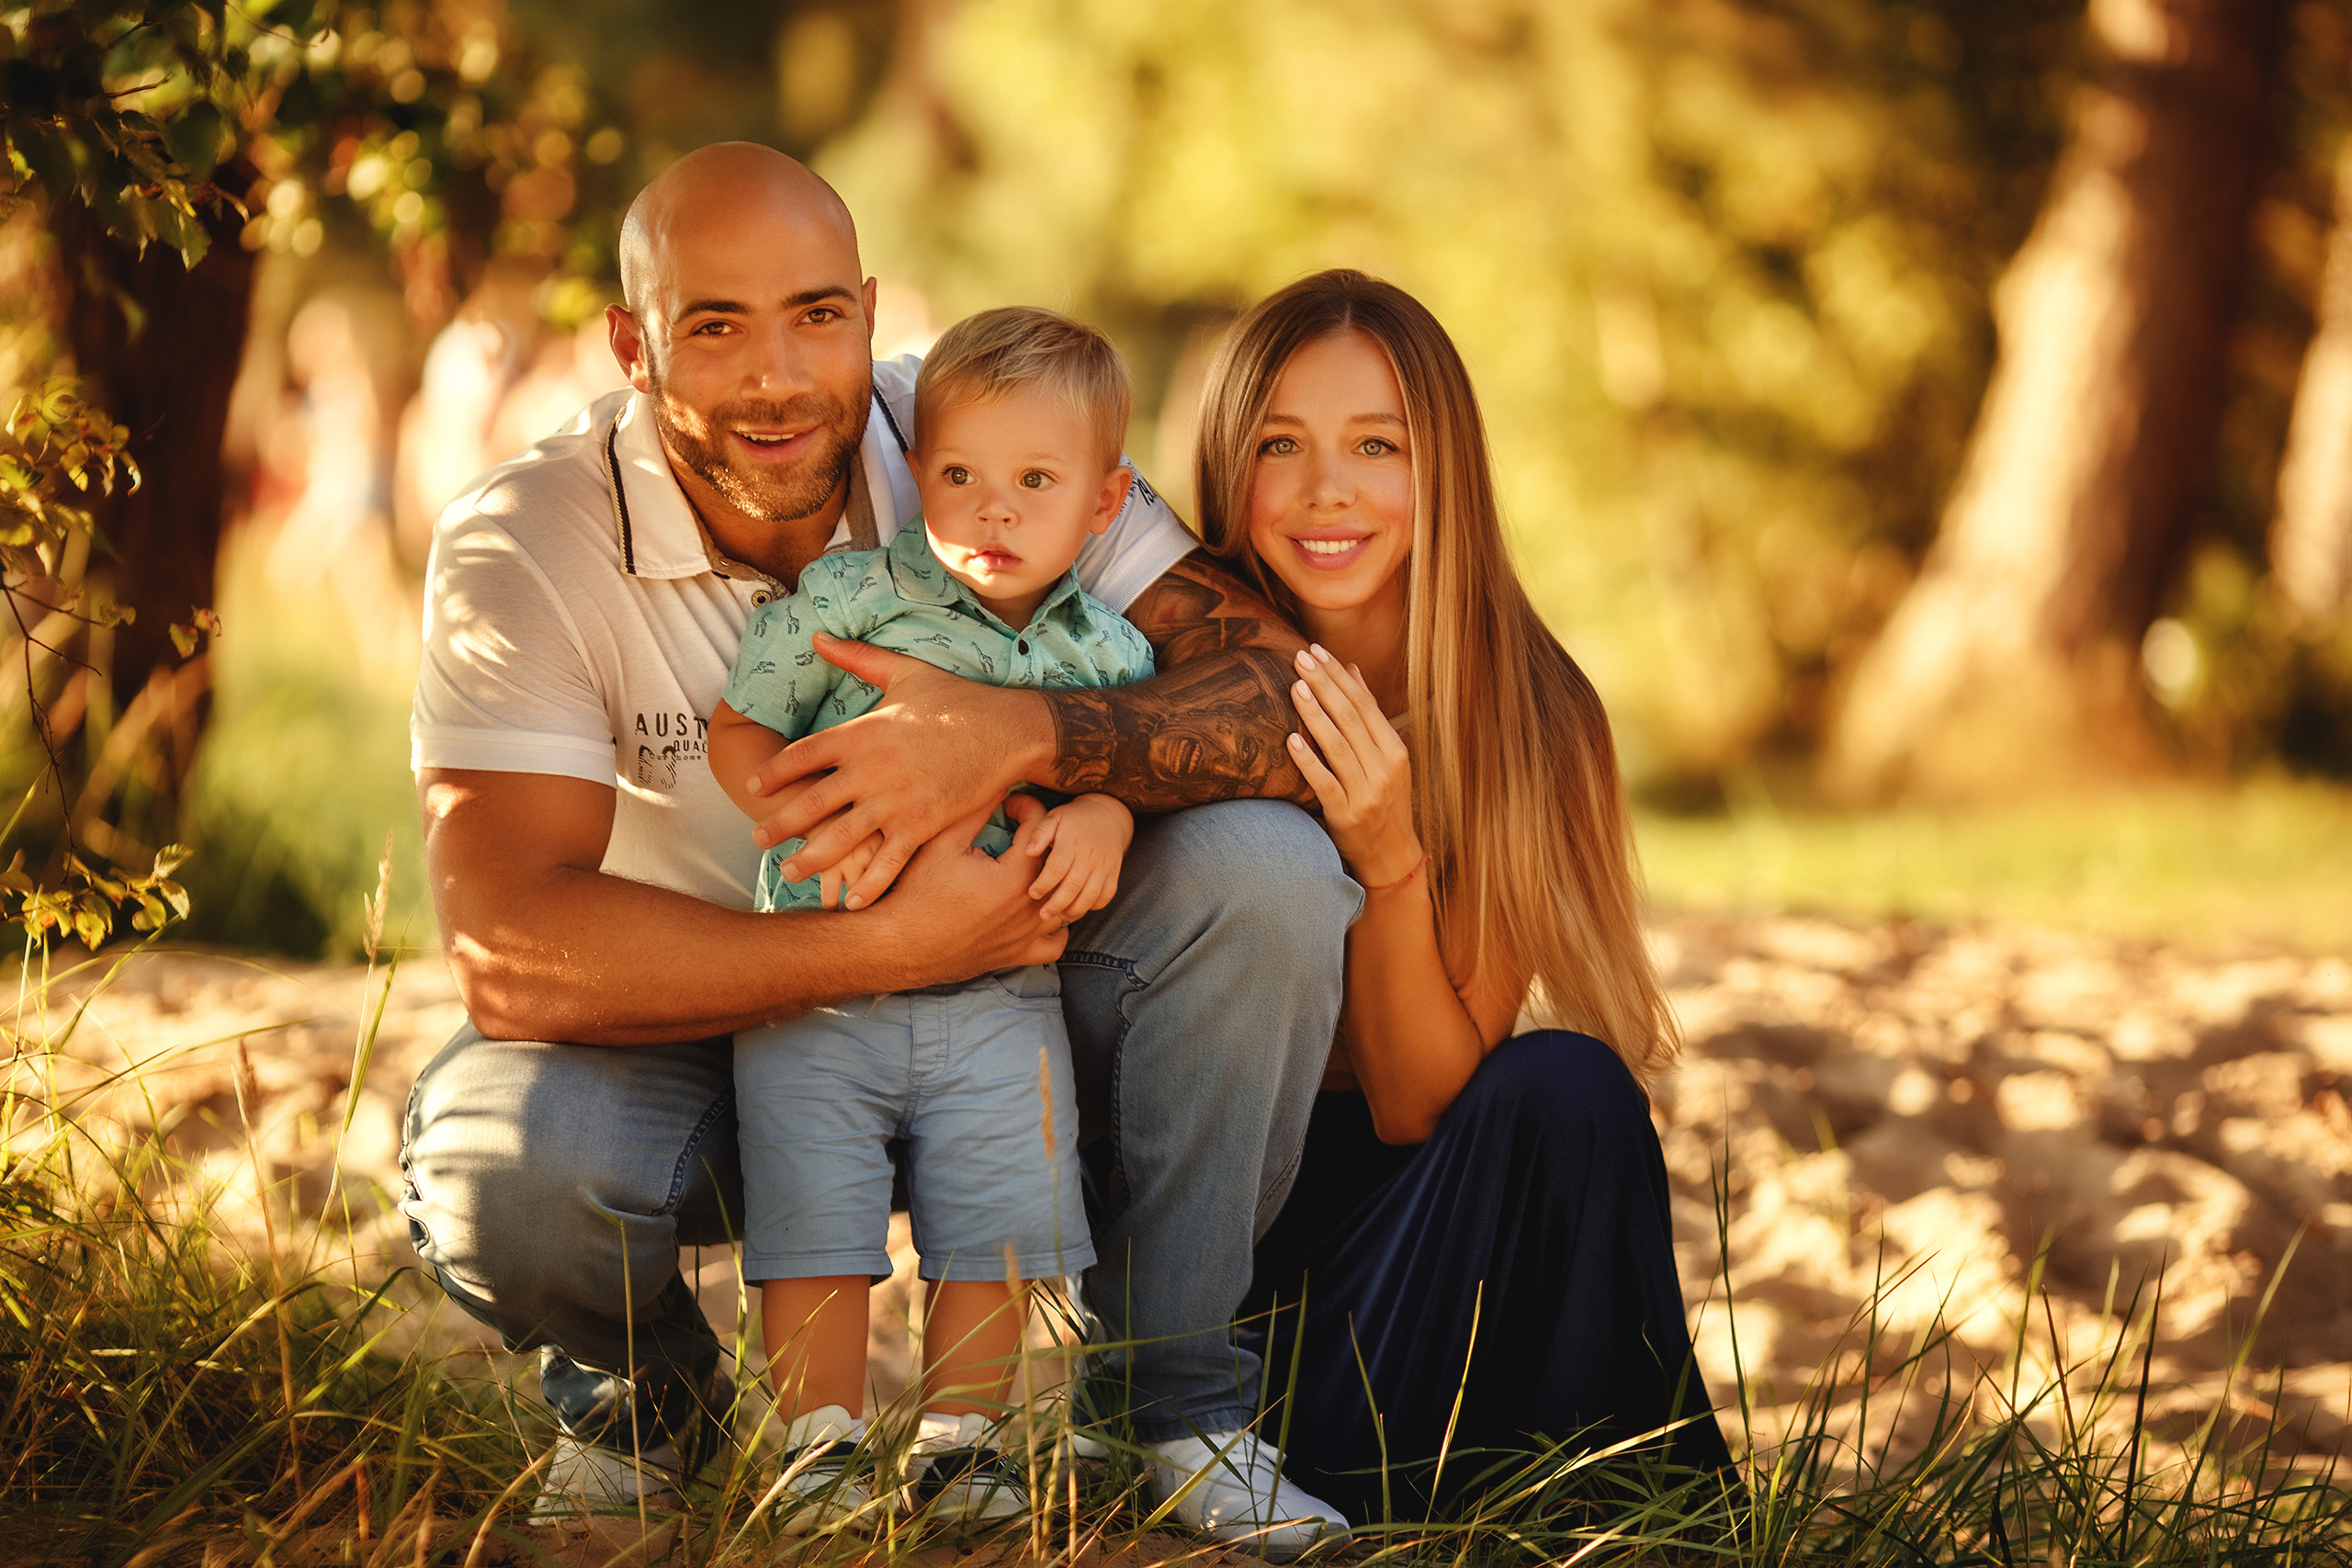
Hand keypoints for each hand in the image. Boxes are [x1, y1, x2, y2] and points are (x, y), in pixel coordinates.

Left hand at [746, 633, 1051, 909]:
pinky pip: (888, 861)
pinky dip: (868, 885)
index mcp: (863, 733)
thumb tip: (818, 635)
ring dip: (811, 859)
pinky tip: (851, 902)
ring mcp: (897, 801)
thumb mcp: (905, 671)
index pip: (803, 755)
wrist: (1007, 731)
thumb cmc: (957, 700)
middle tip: (757, 837)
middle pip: (811, 803)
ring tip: (790, 871)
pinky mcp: (923, 825)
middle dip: (780, 824)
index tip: (753, 785)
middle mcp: (873, 770)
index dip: (774, 772)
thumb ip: (858, 658)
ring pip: (841, 838)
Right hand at [880, 800, 1067, 976]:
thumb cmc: (917, 892)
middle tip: (1019, 830)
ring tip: (1029, 867)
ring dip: (1052, 880)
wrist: (900, 944)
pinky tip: (1033, 909)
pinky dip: (1054, 925)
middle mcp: (1029, 908)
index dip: (1025, 807)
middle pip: (1057, 862)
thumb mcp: (942, 843)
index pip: (1040, 827)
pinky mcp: (1018, 954)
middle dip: (1042, 839)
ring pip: (1063, 902)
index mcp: (1014, 877)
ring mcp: (1026, 935)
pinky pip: (1055, 941)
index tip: (1009, 806)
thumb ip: (975, 811)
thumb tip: (996, 783)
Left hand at [1012, 793, 1132, 923]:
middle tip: (1043, 915)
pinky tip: (1079, 908)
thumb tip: (1028, 851)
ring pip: (1091, 895)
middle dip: (1057, 904)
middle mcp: (1090, 856)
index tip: (1032, 893)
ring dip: (1074, 910)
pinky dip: (1093, 906)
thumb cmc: (1073, 820)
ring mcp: (1104, 866)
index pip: (1057, 868)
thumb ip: (1039, 833)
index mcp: (1071, 842)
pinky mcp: (1114, 874)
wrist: (1107, 816)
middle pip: (1073, 886)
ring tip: (1059, 916)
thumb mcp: (1053, 818)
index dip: (1044, 884)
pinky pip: (1106, 896)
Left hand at [1287, 644, 1421, 883]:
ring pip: (1338, 746)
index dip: (1339, 675)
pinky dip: (1309, 761)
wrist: (1391, 854)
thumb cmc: (1384, 800)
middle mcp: (1384, 769)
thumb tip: (1352, 670)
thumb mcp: (1386, 757)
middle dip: (1324, 685)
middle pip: (1350, 718)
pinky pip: (1325, 783)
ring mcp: (1366, 793)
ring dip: (1315, 714)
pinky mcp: (1346, 815)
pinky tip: (1291, 740)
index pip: (1365, 704)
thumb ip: (1368, 716)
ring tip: (1295, 686)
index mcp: (1395, 750)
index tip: (1317, 651)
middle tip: (1300, 658)